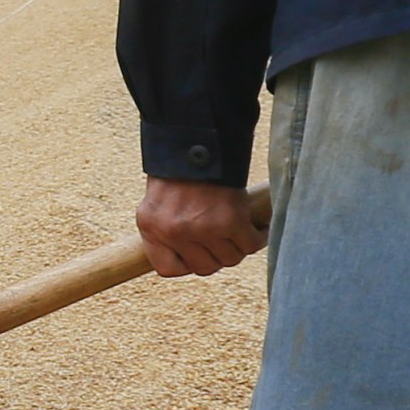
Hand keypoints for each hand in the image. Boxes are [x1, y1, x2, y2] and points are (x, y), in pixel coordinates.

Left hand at [136, 177, 265, 277]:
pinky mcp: (231, 221)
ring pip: (229, 258)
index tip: (196, 252)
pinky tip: (257, 229)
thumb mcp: (157, 203)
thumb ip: (164, 232)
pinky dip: (257, 238)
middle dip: (215, 256)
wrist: (198, 140)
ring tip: (239, 233)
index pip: (168, 269)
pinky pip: (250, 244)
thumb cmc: (178, 170)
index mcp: (152, 228)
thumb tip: (186, 259)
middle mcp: (175, 232)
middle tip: (222, 240)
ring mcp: (203, 229)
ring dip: (237, 248)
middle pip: (205, 267)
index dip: (186, 264)